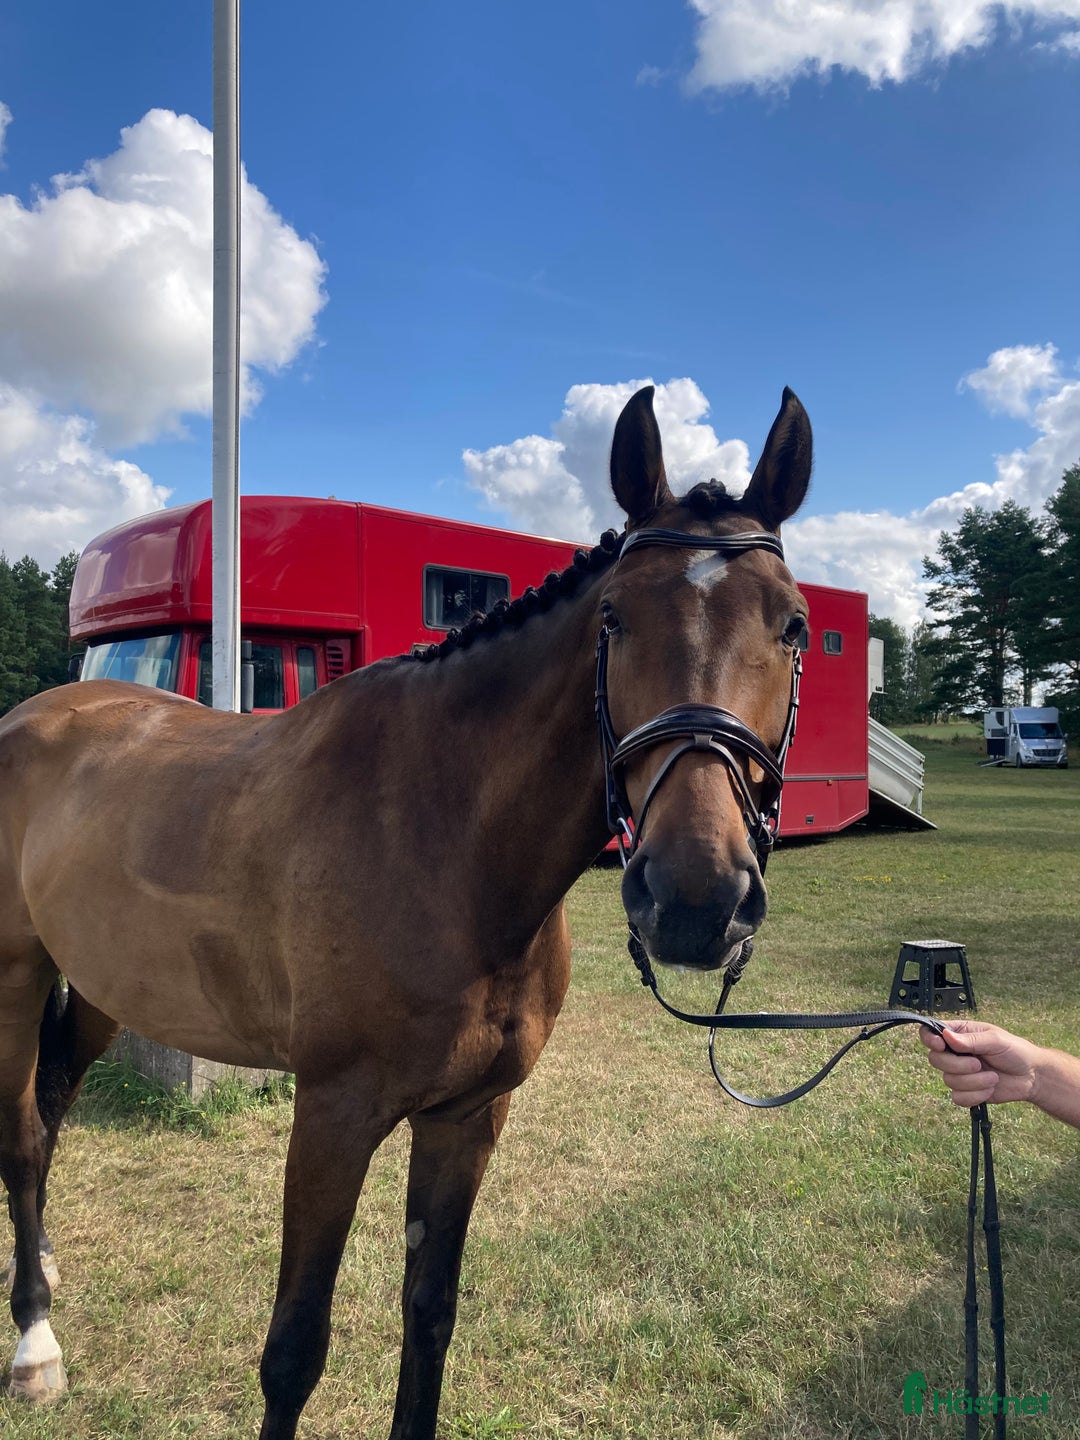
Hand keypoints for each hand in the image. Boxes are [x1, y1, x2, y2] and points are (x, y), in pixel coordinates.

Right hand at [920, 1020, 1039, 1107]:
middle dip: (957, 1065)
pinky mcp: (966, 1092)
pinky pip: (957, 1097)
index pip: (930, 1032)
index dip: (929, 1039)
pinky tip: (989, 1089)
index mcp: (958, 1034)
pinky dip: (975, 1095)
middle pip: (935, 1059)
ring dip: (973, 1081)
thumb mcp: (995, 1040)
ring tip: (993, 1077)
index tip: (940, 1045)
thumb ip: (971, 1040)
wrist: (1031, 1077)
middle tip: (978, 1064)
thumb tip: (946, 1036)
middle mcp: (954, 1053)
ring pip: (948, 1080)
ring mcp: (959, 1073)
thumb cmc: (1015, 1051)